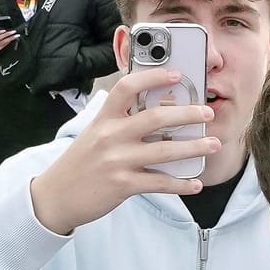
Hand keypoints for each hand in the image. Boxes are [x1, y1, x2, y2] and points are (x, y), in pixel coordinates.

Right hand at [28, 68, 220, 234]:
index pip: (128, 87)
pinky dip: (181, 184)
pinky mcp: (122, 185)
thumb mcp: (95, 133)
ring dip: (194, 148)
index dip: (153, 77)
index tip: (176, 74)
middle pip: (156, 118)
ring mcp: (117, 161)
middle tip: (207, 113)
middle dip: (188, 114)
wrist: (55, 196)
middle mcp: (111, 136)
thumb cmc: (81, 162)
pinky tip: (194, 183)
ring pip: (164, 152)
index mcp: (104, 118)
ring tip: (213, 145)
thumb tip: (159, 112)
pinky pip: (159, 183)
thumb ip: (120, 121)